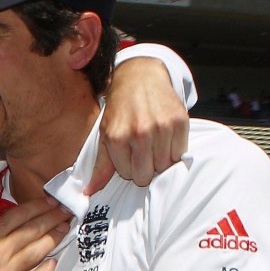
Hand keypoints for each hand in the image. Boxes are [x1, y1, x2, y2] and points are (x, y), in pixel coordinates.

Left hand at [86, 56, 188, 194]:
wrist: (140, 78)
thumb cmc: (120, 110)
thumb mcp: (104, 135)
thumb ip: (100, 166)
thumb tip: (89, 192)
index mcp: (117, 137)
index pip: (128, 175)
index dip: (128, 166)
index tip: (128, 153)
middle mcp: (140, 133)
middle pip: (147, 175)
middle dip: (144, 167)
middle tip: (142, 151)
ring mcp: (162, 127)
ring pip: (165, 166)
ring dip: (160, 159)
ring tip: (153, 144)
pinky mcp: (180, 121)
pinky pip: (180, 153)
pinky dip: (173, 150)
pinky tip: (165, 138)